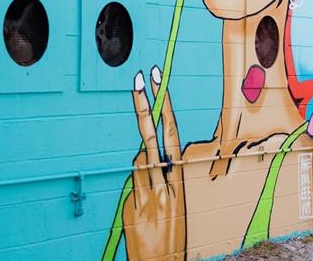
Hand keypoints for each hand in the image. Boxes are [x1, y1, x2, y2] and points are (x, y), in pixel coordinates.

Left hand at [123, 66, 184, 260]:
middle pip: (152, 137)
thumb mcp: (173, 200)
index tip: (157, 82)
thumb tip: (144, 157)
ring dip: (142, 166)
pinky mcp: (133, 204)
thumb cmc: (170, 231)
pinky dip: (136, 188)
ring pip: (138, 162)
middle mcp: (166, 183)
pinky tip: (143, 210)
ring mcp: (148, 193)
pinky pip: (131, 183)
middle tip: (139, 80)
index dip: (165, 107)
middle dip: (146, 107)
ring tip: (152, 194)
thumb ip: (160, 175)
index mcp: (180, 179)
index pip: (172, 135)